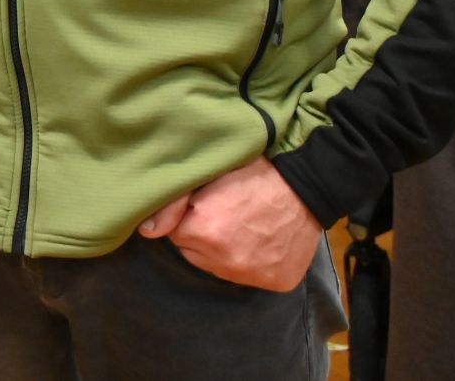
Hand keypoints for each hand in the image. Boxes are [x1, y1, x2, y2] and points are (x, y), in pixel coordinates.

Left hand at [138, 156, 321, 291]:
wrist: (308, 183)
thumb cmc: (253, 171)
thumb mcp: (207, 174)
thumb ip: (172, 202)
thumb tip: (146, 232)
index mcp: (203, 231)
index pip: (173, 233)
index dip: (188, 217)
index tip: (205, 203)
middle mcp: (226, 260)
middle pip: (194, 253)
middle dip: (202, 236)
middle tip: (225, 213)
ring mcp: (253, 275)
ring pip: (219, 267)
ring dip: (224, 252)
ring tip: (243, 225)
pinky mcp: (276, 282)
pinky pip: (250, 276)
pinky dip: (252, 262)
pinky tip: (261, 240)